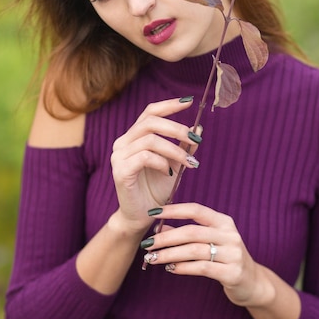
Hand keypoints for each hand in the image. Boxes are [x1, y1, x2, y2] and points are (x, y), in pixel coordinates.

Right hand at [111, 98, 201, 232]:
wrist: (142, 216)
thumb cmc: (156, 189)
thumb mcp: (175, 165)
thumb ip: (184, 147)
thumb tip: (199, 129)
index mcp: (134, 137)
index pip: (150, 112)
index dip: (169, 105)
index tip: (189, 102)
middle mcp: (123, 143)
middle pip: (150, 122)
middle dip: (176, 128)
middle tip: (195, 139)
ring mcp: (119, 156)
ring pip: (150, 140)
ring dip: (174, 149)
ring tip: (189, 163)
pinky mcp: (120, 171)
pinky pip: (144, 157)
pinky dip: (162, 162)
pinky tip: (169, 172)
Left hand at [141, 202, 273, 308]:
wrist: (252, 282)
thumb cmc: (225, 258)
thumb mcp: (209, 241)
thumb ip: (187, 233)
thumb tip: (160, 228)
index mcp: (223, 222)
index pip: (196, 210)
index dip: (173, 210)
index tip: (153, 212)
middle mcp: (230, 234)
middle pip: (191, 232)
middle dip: (165, 237)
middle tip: (147, 244)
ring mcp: (233, 254)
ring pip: (194, 250)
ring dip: (169, 254)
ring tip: (153, 258)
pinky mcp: (232, 273)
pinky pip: (202, 268)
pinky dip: (183, 267)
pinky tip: (170, 268)